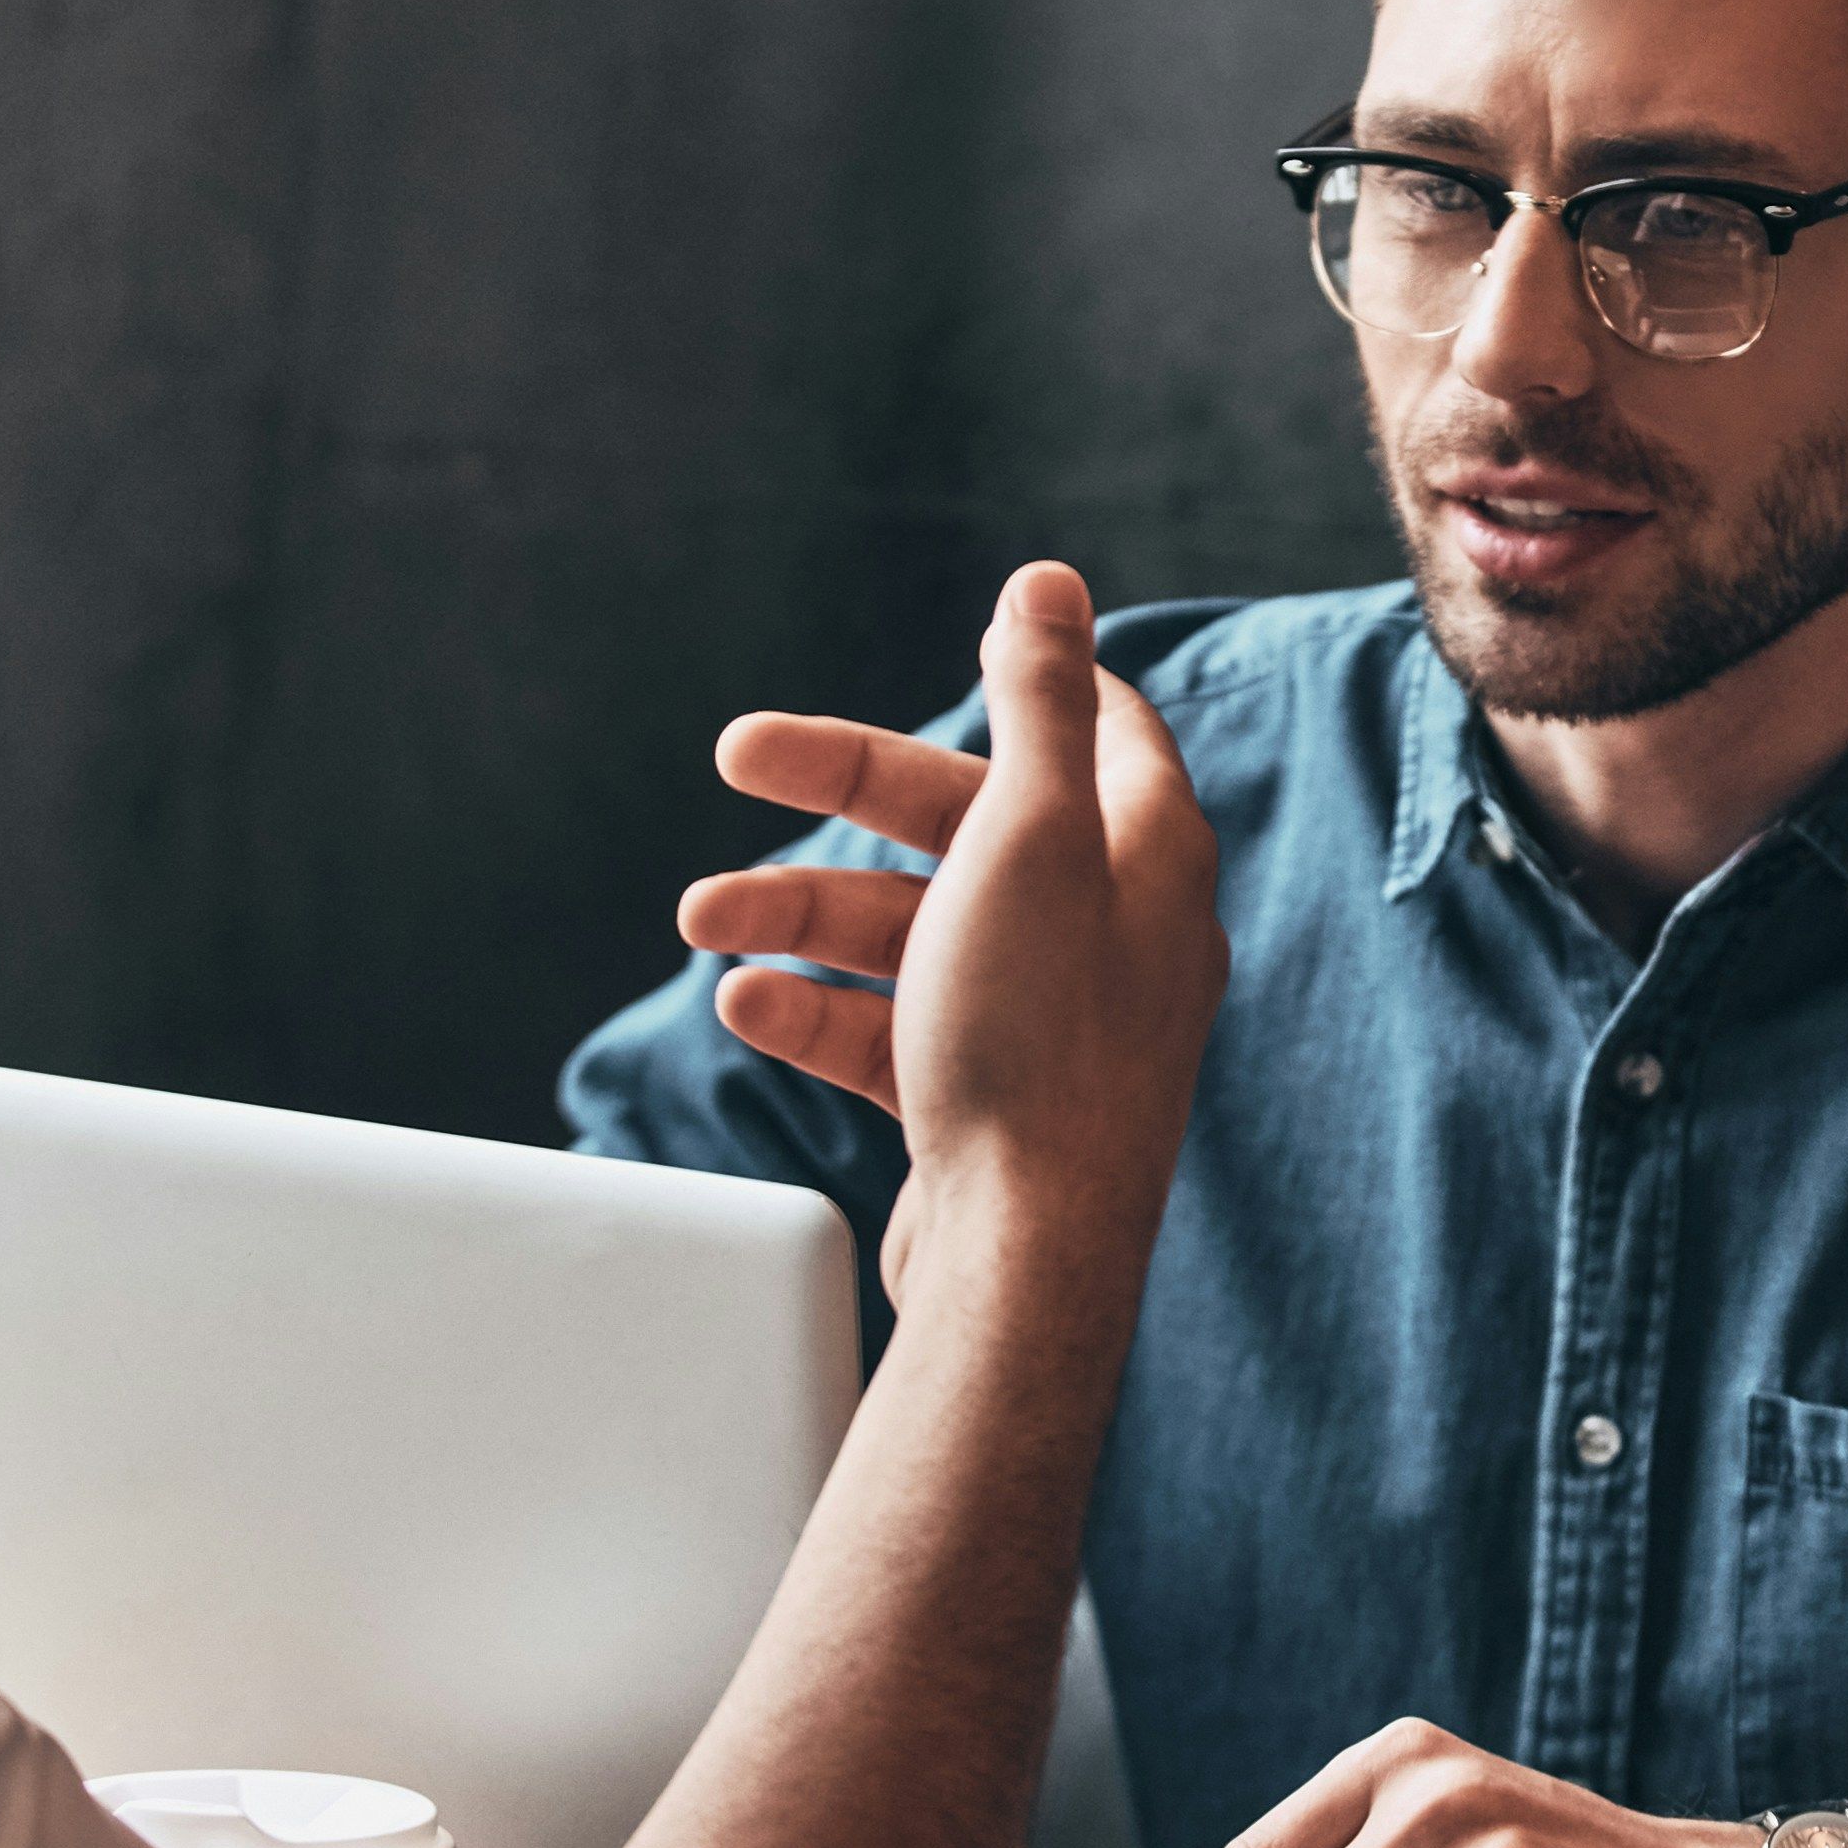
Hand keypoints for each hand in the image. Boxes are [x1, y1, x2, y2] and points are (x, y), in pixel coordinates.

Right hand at [678, 566, 1222, 1299]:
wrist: (1024, 1263)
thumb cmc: (1036, 1043)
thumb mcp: (1027, 835)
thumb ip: (1040, 701)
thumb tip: (1050, 584)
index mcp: (1146, 853)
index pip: (1097, 725)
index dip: (1025, 678)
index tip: (960, 648)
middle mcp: (1115, 930)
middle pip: (970, 819)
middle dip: (840, 789)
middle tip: (735, 753)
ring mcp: (1051, 1021)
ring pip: (914, 928)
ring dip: (801, 911)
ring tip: (701, 919)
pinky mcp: (993, 1101)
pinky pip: (895, 1027)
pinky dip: (821, 1007)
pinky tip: (748, 1005)